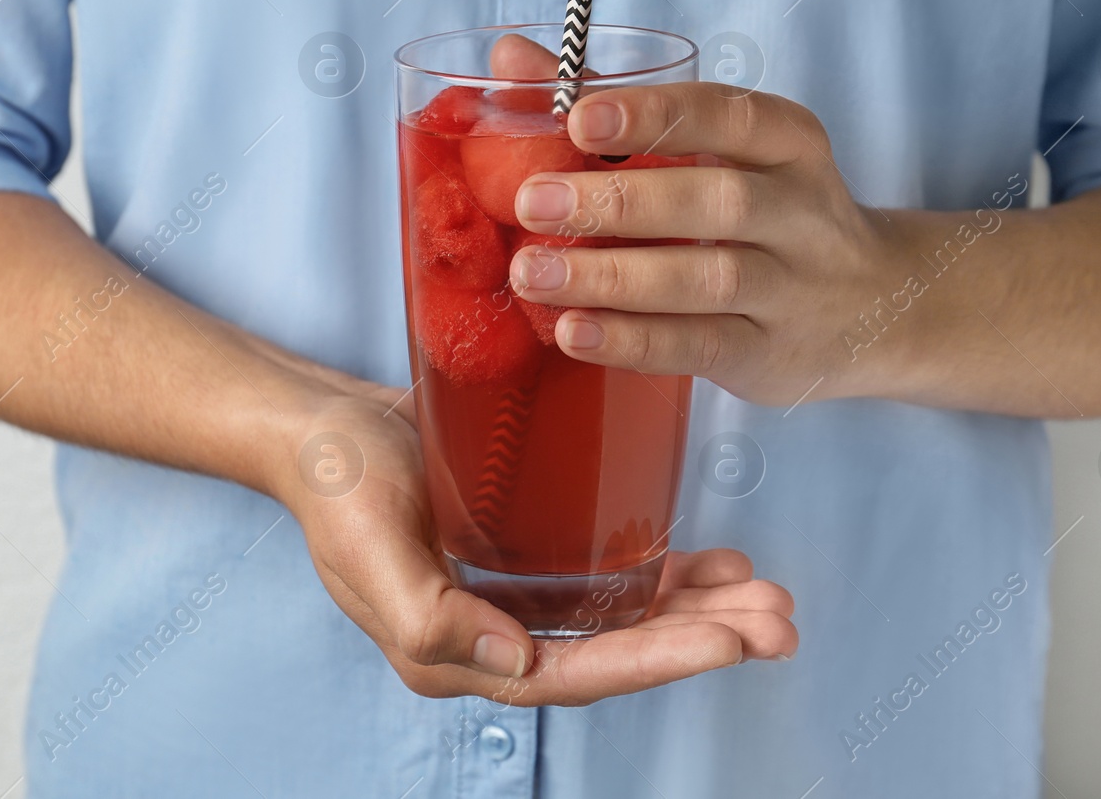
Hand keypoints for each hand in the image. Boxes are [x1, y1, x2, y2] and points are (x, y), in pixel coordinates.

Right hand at [278, 381, 797, 705]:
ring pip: (624, 616)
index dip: (657, 661)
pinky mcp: (526, 550)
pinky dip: (666, 571)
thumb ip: (431, 619)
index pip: (574, 674)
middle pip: (617, 650)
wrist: (320, 425)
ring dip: (697, 609)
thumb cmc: (336, 483)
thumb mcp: (369, 547)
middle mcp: (493, 636)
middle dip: (702, 638)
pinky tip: (714, 561)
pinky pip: (608, 574)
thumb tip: (516, 666)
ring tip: (767, 595)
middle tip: (780, 621)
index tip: (730, 640)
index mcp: (455, 653)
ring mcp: (513, 595)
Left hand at [494, 35, 892, 406]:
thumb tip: (512, 61)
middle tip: (531, 201)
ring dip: (611, 277)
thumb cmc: (768, 214)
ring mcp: (790, 288)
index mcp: (787, 143)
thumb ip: (616, 107)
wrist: (878, 310)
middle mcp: (799, 211)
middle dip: (618, 200)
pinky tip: (573, 331)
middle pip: (714, 201)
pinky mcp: (769, 354)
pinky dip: (633, 340)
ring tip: (532, 273)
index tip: (580, 119)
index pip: (727, 116)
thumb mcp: (719, 152)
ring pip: (705, 279)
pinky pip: (699, 345)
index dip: (655, 115)